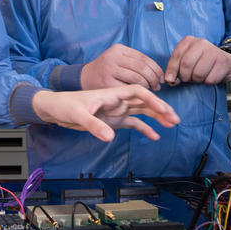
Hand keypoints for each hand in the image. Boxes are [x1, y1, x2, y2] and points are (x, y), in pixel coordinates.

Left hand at [32, 86, 179, 141]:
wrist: (55, 109)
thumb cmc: (65, 106)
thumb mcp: (78, 116)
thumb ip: (94, 125)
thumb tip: (110, 138)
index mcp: (111, 93)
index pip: (137, 91)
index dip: (151, 98)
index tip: (162, 109)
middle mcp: (117, 100)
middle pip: (144, 101)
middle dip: (160, 108)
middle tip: (175, 119)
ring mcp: (117, 110)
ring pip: (142, 111)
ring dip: (157, 117)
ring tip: (172, 124)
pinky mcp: (114, 120)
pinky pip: (133, 123)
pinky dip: (144, 129)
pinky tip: (155, 136)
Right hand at [80, 44, 163, 89]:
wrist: (84, 78)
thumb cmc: (107, 71)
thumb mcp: (119, 59)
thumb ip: (135, 63)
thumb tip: (160, 75)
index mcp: (118, 49)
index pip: (144, 58)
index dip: (156, 69)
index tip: (161, 78)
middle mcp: (113, 57)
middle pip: (142, 68)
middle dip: (154, 78)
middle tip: (157, 86)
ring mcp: (109, 70)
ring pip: (138, 78)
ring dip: (147, 86)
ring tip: (149, 90)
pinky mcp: (106, 83)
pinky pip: (129, 88)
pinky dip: (138, 92)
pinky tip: (139, 94)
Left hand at [164, 36, 230, 84]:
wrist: (226, 62)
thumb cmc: (201, 63)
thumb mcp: (187, 62)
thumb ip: (176, 70)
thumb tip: (170, 80)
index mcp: (188, 41)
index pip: (176, 56)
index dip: (171, 70)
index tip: (170, 79)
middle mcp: (201, 43)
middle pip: (186, 65)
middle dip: (185, 76)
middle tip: (189, 78)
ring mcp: (213, 51)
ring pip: (198, 74)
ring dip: (197, 80)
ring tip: (201, 76)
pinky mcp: (223, 62)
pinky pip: (209, 79)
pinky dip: (208, 82)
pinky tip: (210, 76)